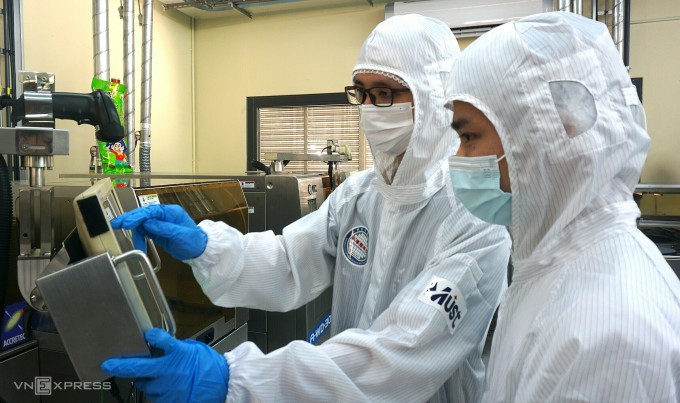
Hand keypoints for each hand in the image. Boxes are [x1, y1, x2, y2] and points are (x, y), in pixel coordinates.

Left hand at [102, 328, 228, 402]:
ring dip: (148, 382)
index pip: (159, 340)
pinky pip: (156, 398)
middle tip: (115, 365)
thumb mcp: (193, 349)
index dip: (150, 336)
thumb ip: (175, 347)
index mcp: (177, 354)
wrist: (224, 385)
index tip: (143, 335)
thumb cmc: (210, 367)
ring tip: (162, 379)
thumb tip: (161, 344)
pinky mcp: (170, 401)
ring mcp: (167, 389)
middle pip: (138, 370)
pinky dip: (158, 393)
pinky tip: (169, 388)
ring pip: (146, 386)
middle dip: (128, 368)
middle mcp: (169, 371)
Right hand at [111, 204, 207, 259]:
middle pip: (144, 215)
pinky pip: (144, 233)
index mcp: (170, 212)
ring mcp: (159, 224)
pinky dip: (140, 239)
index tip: (127, 222)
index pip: (151, 211)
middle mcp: (163, 216)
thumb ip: (164, 228)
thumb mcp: (180, 234)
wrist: (198, 250)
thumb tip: (147, 223)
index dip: (138, 216)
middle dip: (130, 219)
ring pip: (142, 225)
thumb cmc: (192, 240)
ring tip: (135, 244)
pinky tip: (138, 245)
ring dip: (136, 234)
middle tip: (116, 224)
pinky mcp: (157, 232)